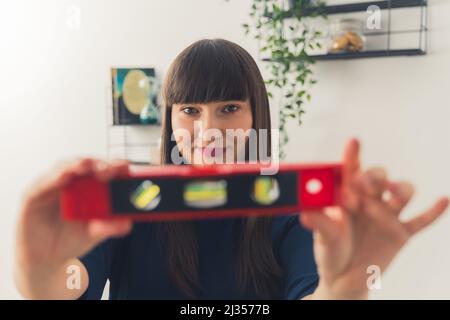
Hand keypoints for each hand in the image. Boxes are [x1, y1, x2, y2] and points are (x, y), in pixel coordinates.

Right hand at [16, 158, 131, 271]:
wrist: (44, 260)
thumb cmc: (70, 240)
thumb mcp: (93, 234)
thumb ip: (109, 227)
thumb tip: (127, 223)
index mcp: (90, 188)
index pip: (104, 170)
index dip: (115, 166)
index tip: (125, 167)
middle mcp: (72, 182)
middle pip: (86, 165)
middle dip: (99, 164)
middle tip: (109, 168)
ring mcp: (52, 186)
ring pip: (65, 167)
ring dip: (76, 165)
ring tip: (87, 165)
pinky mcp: (33, 195)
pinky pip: (42, 183)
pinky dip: (53, 178)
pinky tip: (64, 177)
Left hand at [300, 139, 448, 298]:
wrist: (344, 278)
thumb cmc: (329, 251)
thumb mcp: (323, 237)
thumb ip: (319, 223)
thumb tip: (305, 213)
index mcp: (347, 195)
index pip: (350, 171)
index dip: (352, 156)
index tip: (353, 142)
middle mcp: (369, 200)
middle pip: (379, 176)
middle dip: (374, 176)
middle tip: (362, 184)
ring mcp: (386, 215)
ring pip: (403, 191)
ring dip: (399, 188)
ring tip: (389, 194)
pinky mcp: (400, 233)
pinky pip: (421, 220)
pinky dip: (434, 211)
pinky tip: (444, 199)